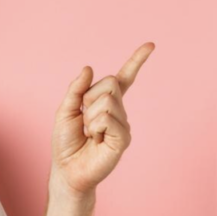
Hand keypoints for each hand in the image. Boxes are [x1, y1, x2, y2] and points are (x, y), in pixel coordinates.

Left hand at [51, 43, 154, 197]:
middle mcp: (118, 111)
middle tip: (85, 120)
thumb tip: (88, 68)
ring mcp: (123, 124)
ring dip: (90, 117)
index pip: (124, 78)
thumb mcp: (65, 110)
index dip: (137, 61)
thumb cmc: (66, 143)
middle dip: (90, 98)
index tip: (151, 45)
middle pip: (110, 83)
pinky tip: (97, 141)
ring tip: (90, 134)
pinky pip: (108, 118)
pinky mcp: (124, 138)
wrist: (68, 170)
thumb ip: (76, 89)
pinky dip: (96, 127)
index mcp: (106, 102)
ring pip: (107, 100)